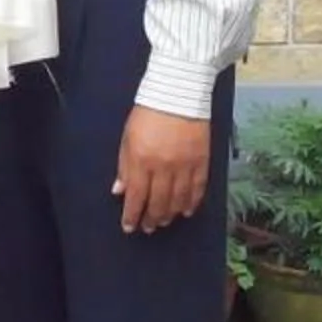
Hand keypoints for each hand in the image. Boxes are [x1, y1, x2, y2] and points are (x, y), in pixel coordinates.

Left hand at [113, 105, 212, 232]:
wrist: (178, 94)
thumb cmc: (148, 114)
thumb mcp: (127, 138)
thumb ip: (124, 166)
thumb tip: (119, 190)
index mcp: (142, 160)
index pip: (136, 196)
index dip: (132, 215)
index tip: (129, 227)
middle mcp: (164, 167)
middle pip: (158, 202)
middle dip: (151, 218)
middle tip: (148, 227)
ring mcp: (185, 165)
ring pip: (179, 200)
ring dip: (170, 214)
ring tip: (164, 221)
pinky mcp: (202, 161)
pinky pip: (197, 189)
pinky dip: (192, 203)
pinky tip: (186, 211)